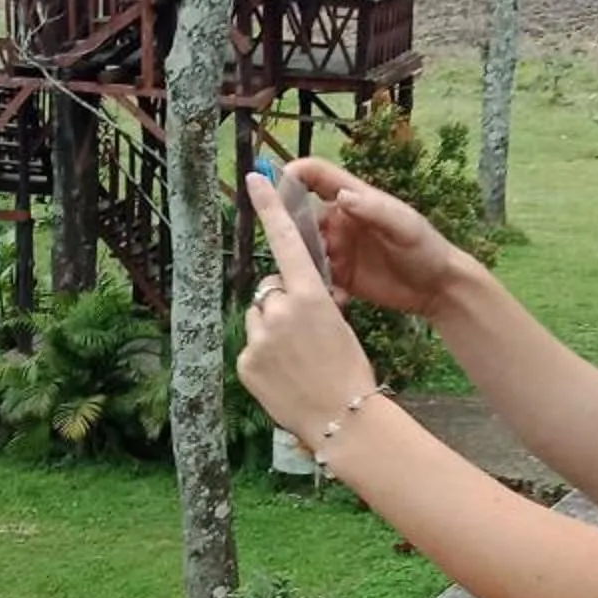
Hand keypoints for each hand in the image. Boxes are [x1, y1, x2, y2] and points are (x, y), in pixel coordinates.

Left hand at [240, 172, 376, 445]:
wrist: (343, 419)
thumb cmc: (351, 372)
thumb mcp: (338, 326)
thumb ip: (308, 305)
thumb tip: (284, 298)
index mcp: (310, 295)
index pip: (286, 241)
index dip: (270, 208)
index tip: (253, 178)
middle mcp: (280, 310)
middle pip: (270, 292)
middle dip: (281, 307)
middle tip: (305, 339)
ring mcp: (259, 338)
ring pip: (258, 320)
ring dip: (271, 333)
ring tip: (296, 362)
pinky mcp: (246, 363)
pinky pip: (251, 349)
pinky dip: (264, 361)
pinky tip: (284, 378)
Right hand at [278, 155, 462, 319]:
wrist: (438, 289)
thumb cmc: (426, 248)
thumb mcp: (405, 226)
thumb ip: (374, 210)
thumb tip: (341, 196)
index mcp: (354, 199)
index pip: (316, 175)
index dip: (292, 174)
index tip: (273, 187)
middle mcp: (340, 221)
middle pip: (300, 216)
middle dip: (290, 230)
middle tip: (293, 252)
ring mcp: (337, 249)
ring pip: (304, 249)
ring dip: (302, 261)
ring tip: (319, 278)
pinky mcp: (338, 276)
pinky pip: (315, 277)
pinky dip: (316, 284)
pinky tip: (335, 297)